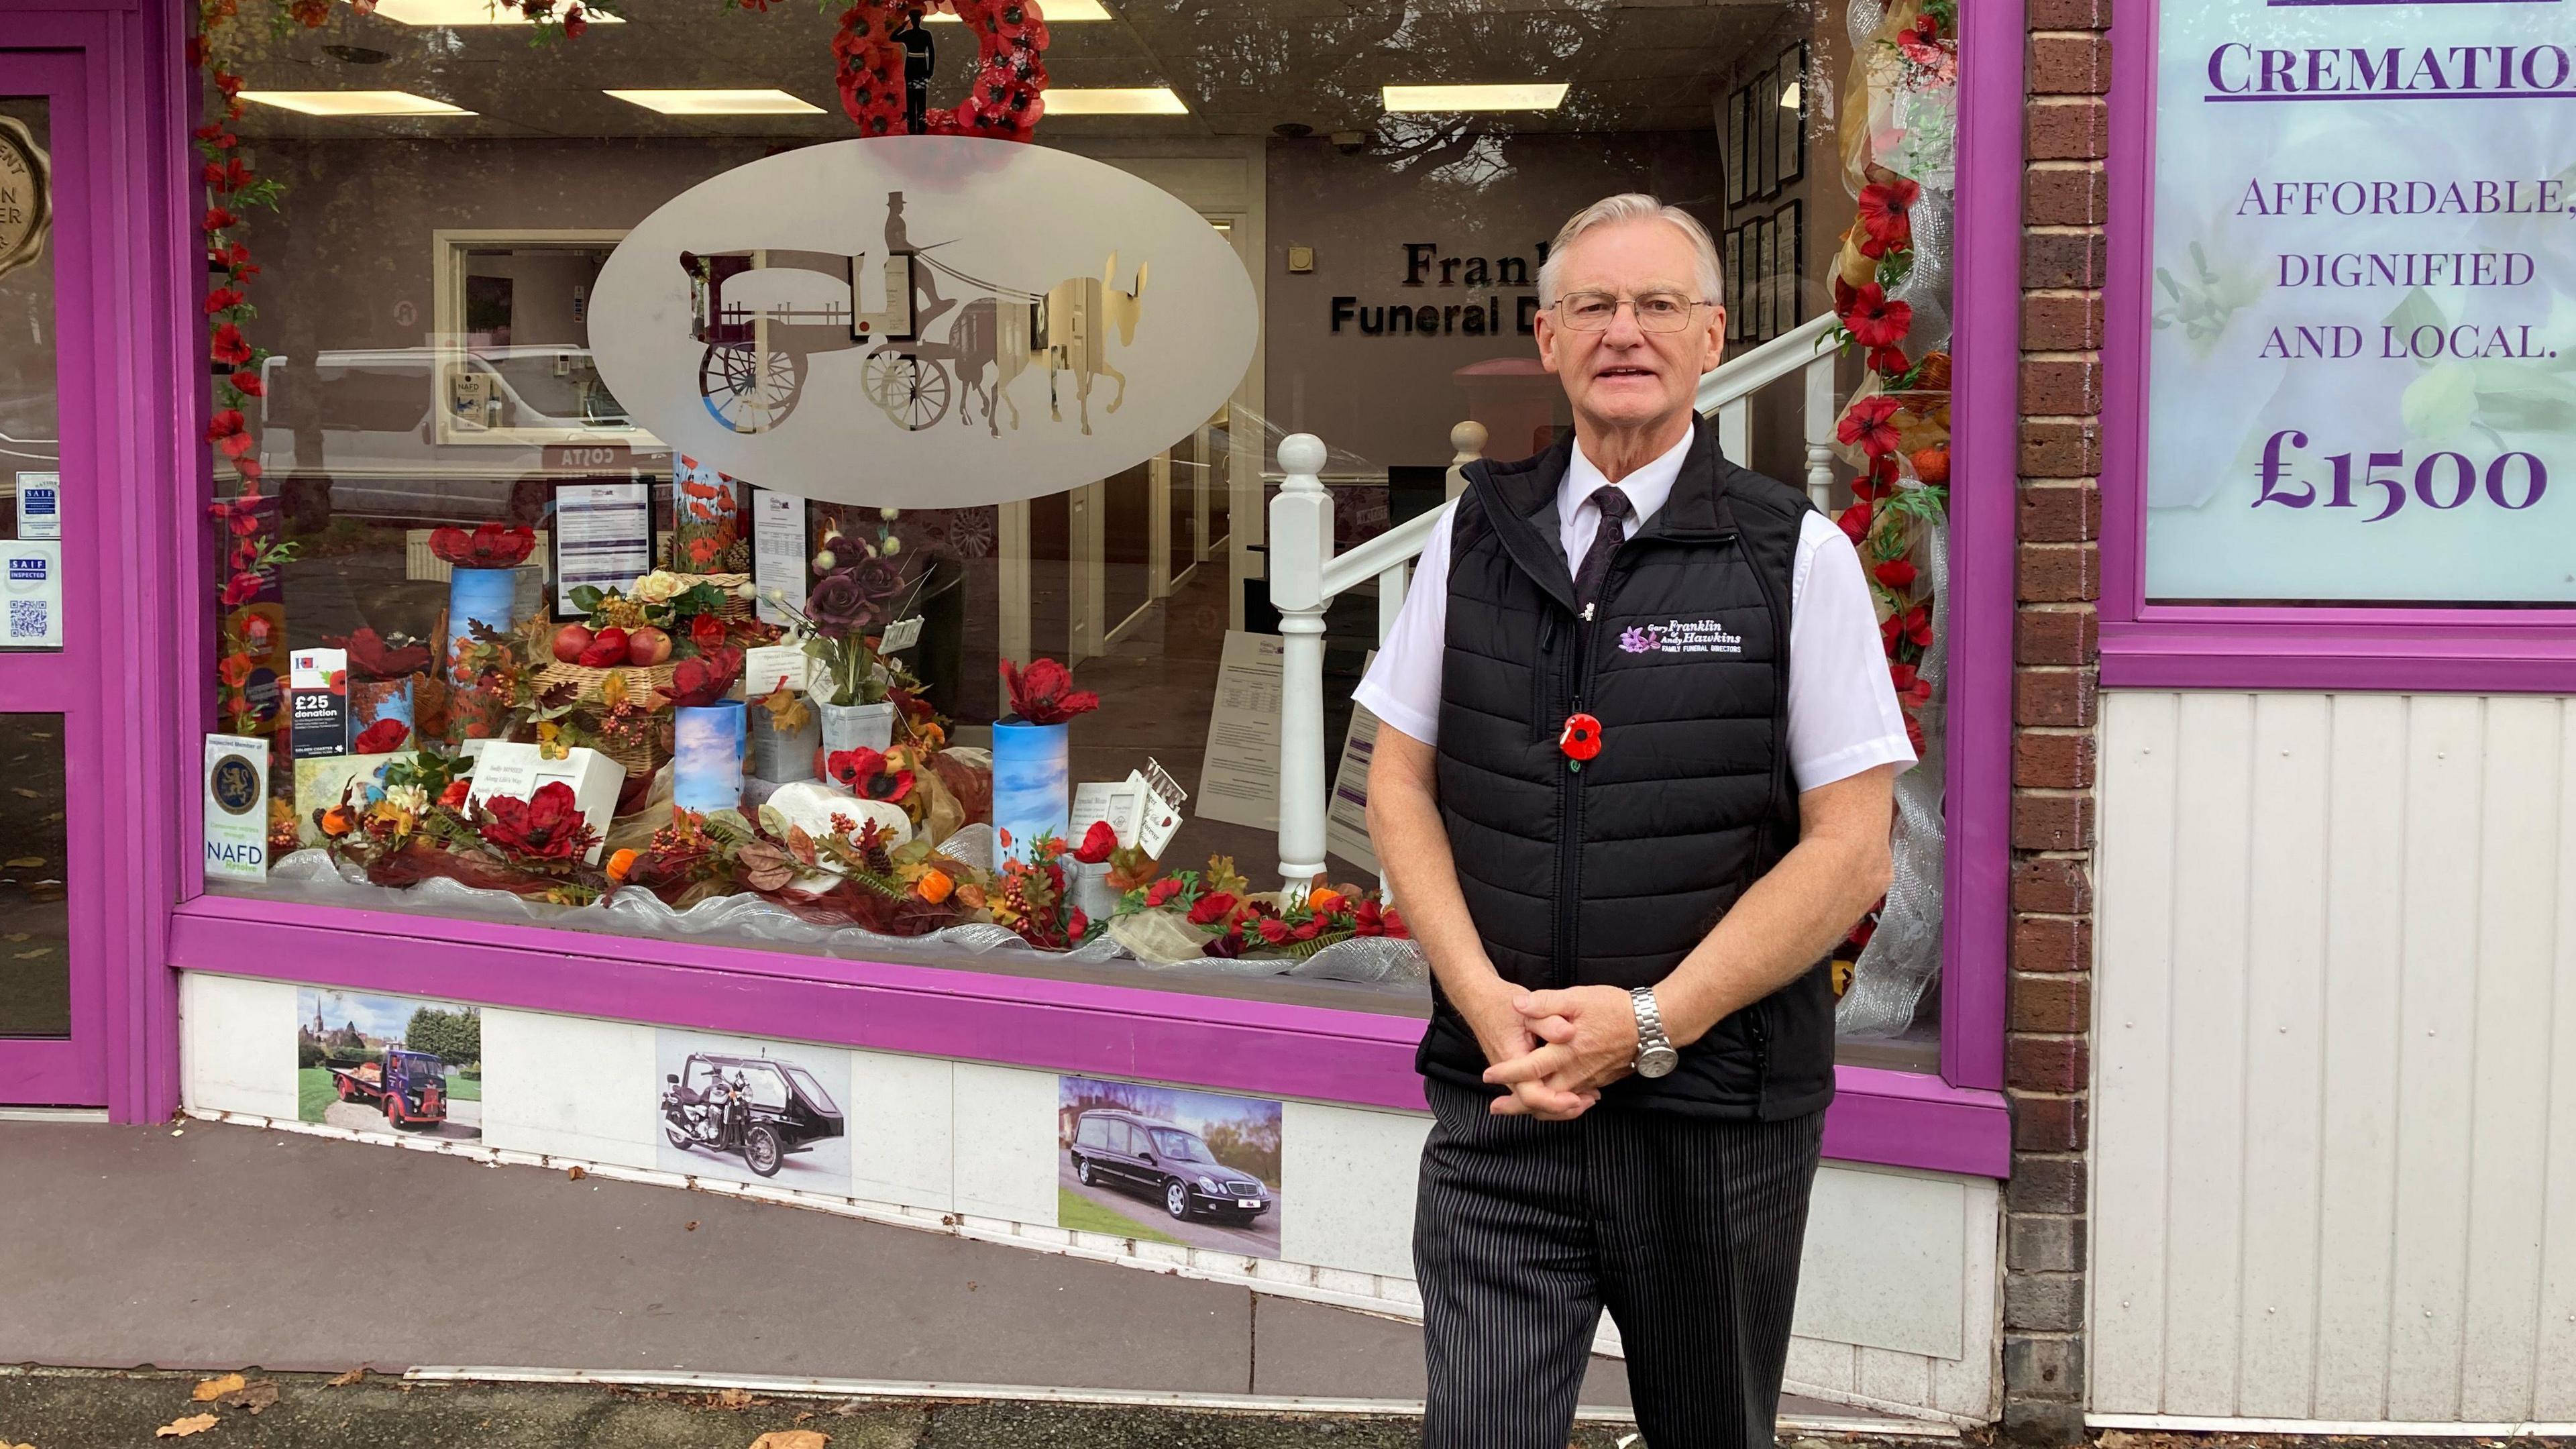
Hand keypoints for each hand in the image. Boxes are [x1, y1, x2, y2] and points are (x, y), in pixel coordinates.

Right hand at [1453, 976, 1596, 1120]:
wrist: (1479, 1000)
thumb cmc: (1501, 1003)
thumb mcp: (1526, 1008)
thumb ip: (1548, 1021)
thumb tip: (1569, 1033)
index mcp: (1512, 1060)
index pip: (1531, 1095)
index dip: (1555, 1102)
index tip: (1576, 1098)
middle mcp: (1509, 1075)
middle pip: (1535, 1107)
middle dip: (1563, 1110)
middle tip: (1589, 1101)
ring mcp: (1512, 1076)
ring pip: (1535, 1104)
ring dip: (1560, 1106)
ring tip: (1587, 1099)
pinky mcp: (1516, 1073)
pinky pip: (1534, 1092)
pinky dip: (1553, 1095)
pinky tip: (1574, 1089)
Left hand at [1483, 985, 1639, 1102]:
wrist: (1653, 1025)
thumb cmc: (1615, 1009)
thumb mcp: (1579, 998)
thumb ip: (1547, 1003)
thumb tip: (1518, 1005)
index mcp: (1566, 1052)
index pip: (1529, 1069)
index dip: (1507, 1073)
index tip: (1488, 1075)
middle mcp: (1575, 1072)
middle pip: (1540, 1098)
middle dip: (1517, 1104)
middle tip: (1495, 1108)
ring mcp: (1588, 1080)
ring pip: (1557, 1102)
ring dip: (1536, 1107)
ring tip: (1516, 1107)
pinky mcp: (1598, 1081)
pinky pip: (1573, 1098)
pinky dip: (1557, 1104)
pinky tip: (1550, 1097)